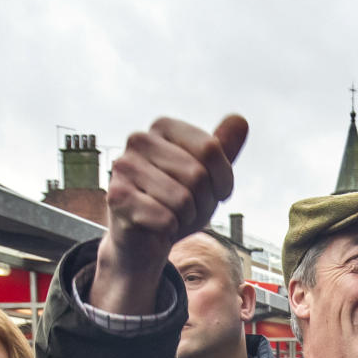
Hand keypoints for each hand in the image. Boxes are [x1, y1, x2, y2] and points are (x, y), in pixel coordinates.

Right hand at [92, 114, 248, 313]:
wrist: (145, 238)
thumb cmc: (179, 203)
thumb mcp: (208, 177)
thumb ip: (223, 149)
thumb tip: (241, 119)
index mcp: (163, 127)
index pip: (211, 149)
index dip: (223, 180)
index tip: (213, 191)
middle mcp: (139, 140)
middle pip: (197, 175)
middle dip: (204, 202)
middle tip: (189, 208)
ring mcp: (124, 167)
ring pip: (182, 199)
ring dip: (187, 217)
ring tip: (173, 215)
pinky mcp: (117, 197)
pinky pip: (166, 219)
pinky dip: (170, 230)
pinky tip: (157, 226)